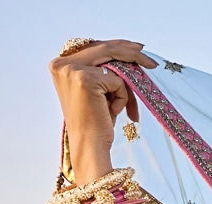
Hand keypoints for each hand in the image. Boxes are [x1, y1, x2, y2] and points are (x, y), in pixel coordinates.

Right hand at [49, 40, 155, 183]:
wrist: (90, 148)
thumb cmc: (96, 125)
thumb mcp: (98, 92)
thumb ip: (103, 70)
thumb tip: (129, 52)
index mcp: (60, 64)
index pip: (93, 47)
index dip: (116, 47)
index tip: (137, 47)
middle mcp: (62, 64)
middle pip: (103, 49)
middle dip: (130, 53)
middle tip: (151, 60)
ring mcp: (72, 70)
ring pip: (113, 63)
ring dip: (126, 87)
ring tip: (129, 110)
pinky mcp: (85, 79)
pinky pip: (117, 80)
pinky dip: (122, 98)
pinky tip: (113, 113)